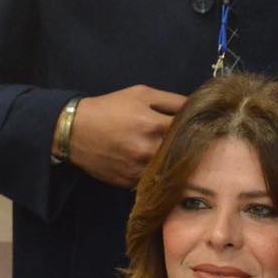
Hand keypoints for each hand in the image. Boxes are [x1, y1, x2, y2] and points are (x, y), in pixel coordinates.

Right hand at [59, 85, 185, 188]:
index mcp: (152, 124)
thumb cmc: (110, 108)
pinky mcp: (130, 183)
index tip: (202, 127)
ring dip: (173, 164)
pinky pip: (152, 180)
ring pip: (168, 170)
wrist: (75, 131)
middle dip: (187, 147)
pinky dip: (156, 174)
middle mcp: (147, 150)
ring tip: (175, 156)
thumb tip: (196, 108)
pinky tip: (157, 166)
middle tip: (192, 143)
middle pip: (181, 152)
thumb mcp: (140, 94)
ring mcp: (138, 169)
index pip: (189, 129)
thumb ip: (171, 100)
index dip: (197, 128)